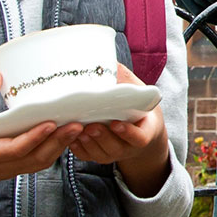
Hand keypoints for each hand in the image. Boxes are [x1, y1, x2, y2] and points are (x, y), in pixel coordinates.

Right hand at [0, 73, 83, 214]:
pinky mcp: (8, 171)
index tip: (52, 123)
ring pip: (38, 163)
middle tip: (78, 123)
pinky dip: (50, 151)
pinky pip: (34, 163)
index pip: (16, 149)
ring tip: (76, 128)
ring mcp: (5, 172)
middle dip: (59, 142)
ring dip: (58, 147)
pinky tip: (61, 136)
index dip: (35, 137)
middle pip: (36, 159)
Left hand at [69, 64, 171, 195]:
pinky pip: (88, 156)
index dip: (128, 133)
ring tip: (79, 130)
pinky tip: (72, 139)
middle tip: (91, 126)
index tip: (116, 123)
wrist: (139, 128)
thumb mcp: (138, 92)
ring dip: (89, 143)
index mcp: (144, 132)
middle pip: (116, 148)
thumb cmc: (137, 107)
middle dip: (102, 137)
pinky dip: (79, 149)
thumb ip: (125, 79)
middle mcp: (129, 146)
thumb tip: (108, 59)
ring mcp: (114, 153)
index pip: (139, 138)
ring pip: (101, 154)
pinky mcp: (100, 155)